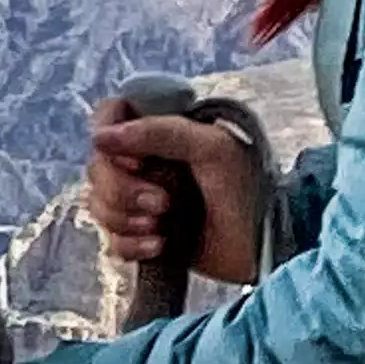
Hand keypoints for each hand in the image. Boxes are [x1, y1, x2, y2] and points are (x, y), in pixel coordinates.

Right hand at [89, 96, 272, 307]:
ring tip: (162, 225)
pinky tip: (160, 246)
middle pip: (98, 169)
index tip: (136, 162)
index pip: (110, 117)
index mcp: (161, 133)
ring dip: (126, 220)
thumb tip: (100, 137)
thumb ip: (160, 133)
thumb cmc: (250, 189)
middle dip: (123, 192)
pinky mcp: (144, 237)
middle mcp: (146, 163)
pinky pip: (112, 240)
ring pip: (99, 205)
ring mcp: (142, 201)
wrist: (267, 246)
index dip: (110, 140)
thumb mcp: (212, 148)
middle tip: (163, 203)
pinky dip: (131, 245)